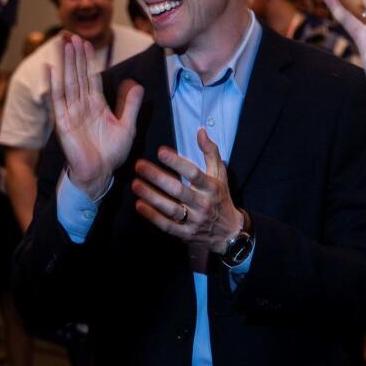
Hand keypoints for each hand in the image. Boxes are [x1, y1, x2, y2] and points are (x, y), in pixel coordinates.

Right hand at [48, 34, 142, 199]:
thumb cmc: (111, 153)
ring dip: (66, 64)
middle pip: (77, 76)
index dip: (88, 60)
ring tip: (64, 45)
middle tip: (73, 36)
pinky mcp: (62, 123)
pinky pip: (57, 100)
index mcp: (96, 105)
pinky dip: (53, 84)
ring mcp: (71, 113)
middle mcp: (82, 106)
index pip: (91, 77)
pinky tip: (50, 69)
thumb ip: (131, 105)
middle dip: (76, 56)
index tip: (85, 42)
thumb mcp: (127, 126)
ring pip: (68, 83)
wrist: (99, 173)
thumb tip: (137, 84)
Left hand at [131, 128, 244, 253]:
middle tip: (139, 165)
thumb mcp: (220, 174)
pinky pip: (167, 225)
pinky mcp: (186, 234)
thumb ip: (210, 152)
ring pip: (171, 209)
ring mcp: (194, 221)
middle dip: (157, 177)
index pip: (194, 173)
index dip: (177, 162)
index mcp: (211, 187)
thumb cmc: (220, 197)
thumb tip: (200, 131)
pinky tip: (139, 205)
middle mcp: (203, 204)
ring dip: (151, 196)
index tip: (161, 151)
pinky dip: (153, 216)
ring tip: (135, 184)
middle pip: (178, 190)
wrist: (229, 232)